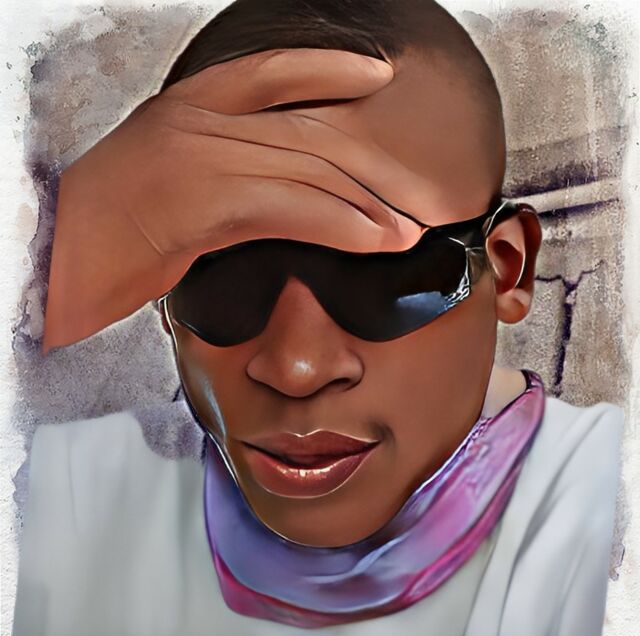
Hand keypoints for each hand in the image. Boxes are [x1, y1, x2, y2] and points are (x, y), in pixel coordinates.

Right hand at [44, 48, 424, 351]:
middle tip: (415, 192)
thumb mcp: (164, 177)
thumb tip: (270, 186)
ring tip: (407, 229)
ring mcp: (201, 157)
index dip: (330, 69)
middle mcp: (200, 121)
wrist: (52, 257)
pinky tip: (374, 240)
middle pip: (307, 132)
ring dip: (366, 205)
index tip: (377, 75)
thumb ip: (218, 167)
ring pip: (307, 172)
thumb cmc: (105, 226)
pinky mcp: (203, 204)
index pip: (273, 73)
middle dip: (369, 166)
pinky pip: (290, 208)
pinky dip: (339, 225)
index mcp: (188, 105)